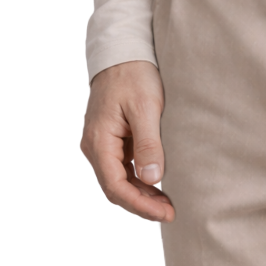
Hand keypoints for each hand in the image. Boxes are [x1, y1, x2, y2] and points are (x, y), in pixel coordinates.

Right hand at [82, 59, 173, 222]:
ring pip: (118, 180)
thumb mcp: (145, 107)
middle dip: (141, 204)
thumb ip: (148, 144)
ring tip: (168, 203)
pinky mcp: (110, 140)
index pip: (115, 187)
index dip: (140, 205)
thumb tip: (151, 179)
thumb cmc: (134, 75)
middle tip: (171, 213)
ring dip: (141, 195)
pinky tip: (158, 185)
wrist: (122, 52)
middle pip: (114, 188)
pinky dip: (138, 181)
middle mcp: (94, 147)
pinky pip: (121, 168)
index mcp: (98, 141)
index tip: (165, 213)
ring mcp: (100, 144)